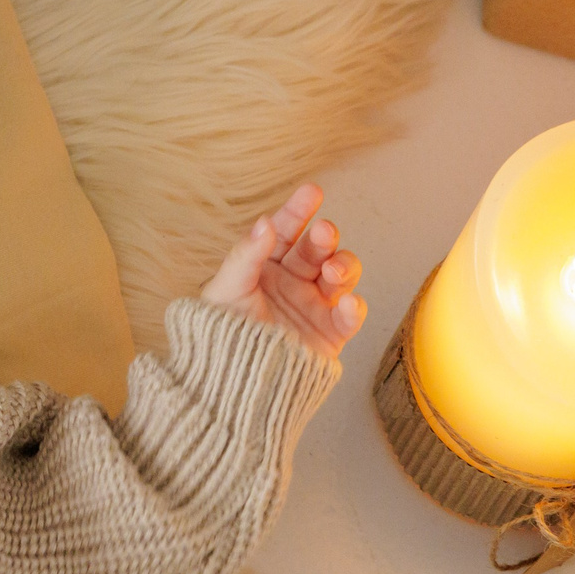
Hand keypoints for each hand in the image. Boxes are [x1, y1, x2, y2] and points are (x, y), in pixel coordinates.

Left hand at [200, 183, 365, 360]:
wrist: (230, 381)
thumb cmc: (220, 333)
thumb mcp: (225, 290)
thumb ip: (245, 256)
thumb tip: (264, 222)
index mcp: (265, 265)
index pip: (285, 231)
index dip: (298, 211)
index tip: (311, 192)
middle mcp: (293, 280)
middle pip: (318, 249)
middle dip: (324, 239)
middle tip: (323, 234)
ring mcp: (314, 304)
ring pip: (342, 274)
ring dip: (343, 266)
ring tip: (332, 271)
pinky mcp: (330, 332)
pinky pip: (350, 315)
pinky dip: (354, 307)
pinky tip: (347, 302)